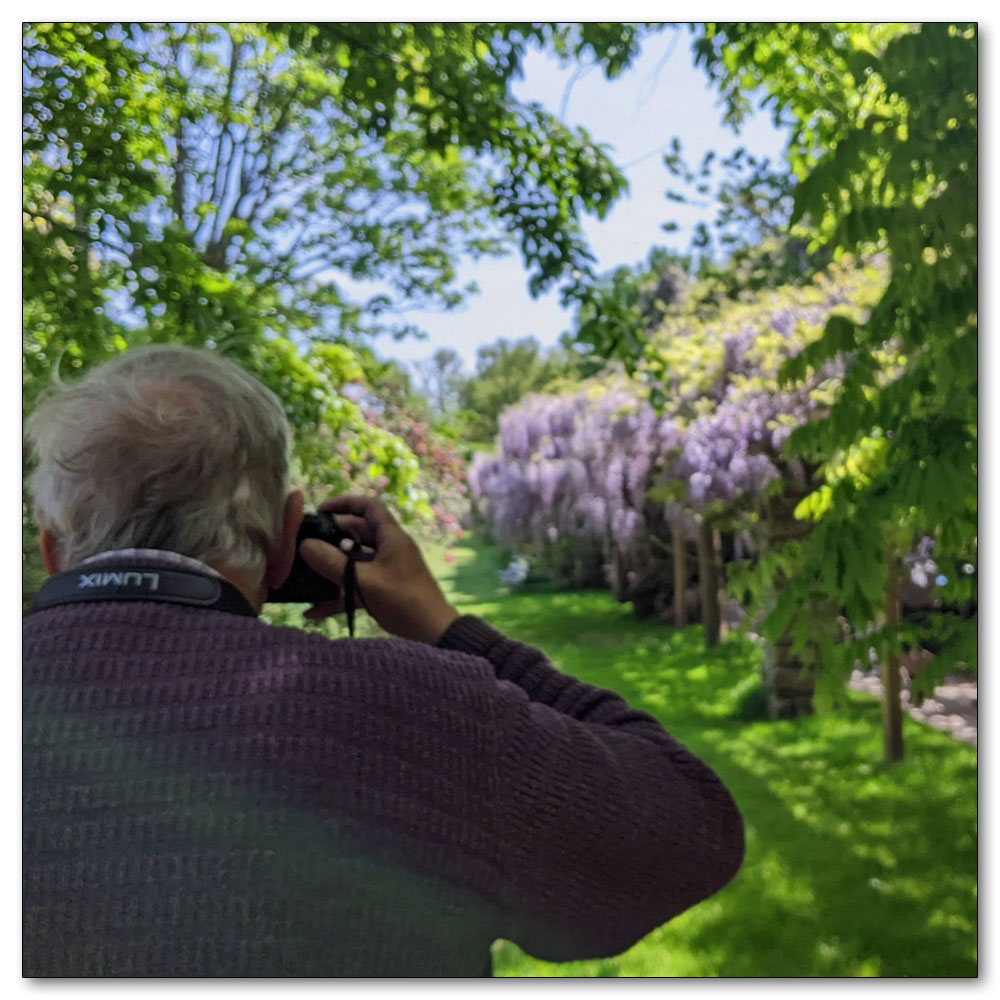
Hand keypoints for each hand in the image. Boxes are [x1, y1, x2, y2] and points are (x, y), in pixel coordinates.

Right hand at [299, 495, 460, 644]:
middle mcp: (390, 549)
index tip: (320, 511)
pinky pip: (358, 585)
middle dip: (332, 538)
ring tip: (306, 573)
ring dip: (334, 567)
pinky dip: (340, 594)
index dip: (344, 503)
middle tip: (306, 544)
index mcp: (391, 538)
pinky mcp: (385, 589)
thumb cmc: (402, 600)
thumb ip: (333, 563)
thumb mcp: (364, 581)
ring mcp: (387, 570)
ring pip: (356, 561)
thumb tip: (304, 545)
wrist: (432, 631)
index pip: (369, 507)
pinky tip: (314, 611)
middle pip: (358, 534)